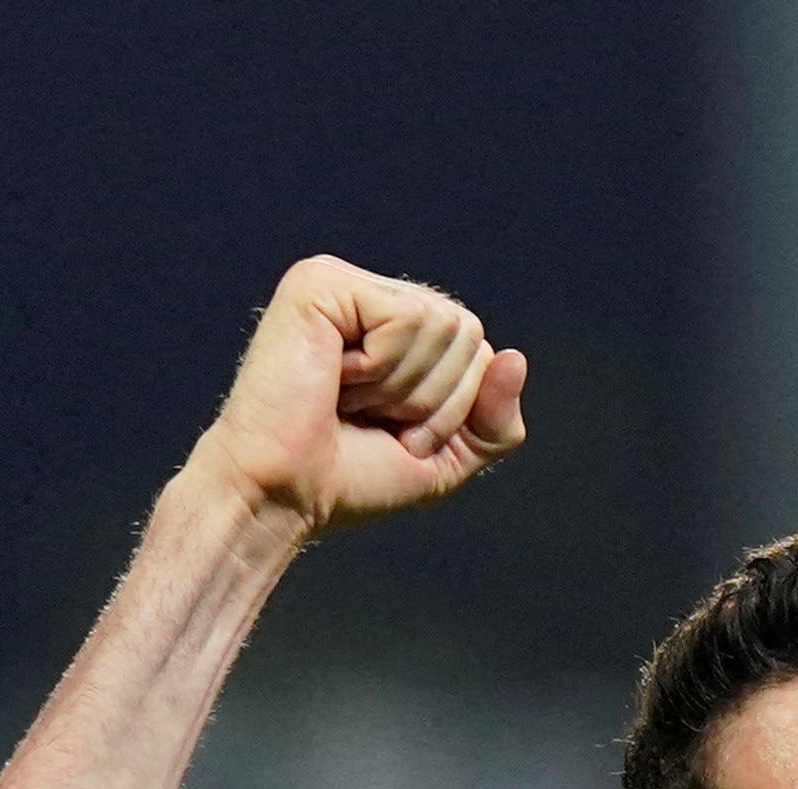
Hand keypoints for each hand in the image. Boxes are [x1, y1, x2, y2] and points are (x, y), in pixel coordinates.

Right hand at [195, 256, 527, 537]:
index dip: (452, 410)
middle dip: (432, 399)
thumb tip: (515, 358)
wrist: (282, 496)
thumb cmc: (347, 480)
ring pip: (444, 326)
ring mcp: (344, 283)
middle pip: (469, 333)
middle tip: (366, 416)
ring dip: (403, 388)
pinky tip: (333, 377)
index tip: (391, 431)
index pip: (480, 352)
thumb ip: (494, 420)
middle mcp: (371, 296)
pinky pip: (408, 318)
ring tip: (344, 399)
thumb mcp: (445, 458)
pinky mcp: (321, 282)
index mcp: (397, 328)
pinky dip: (381, 367)